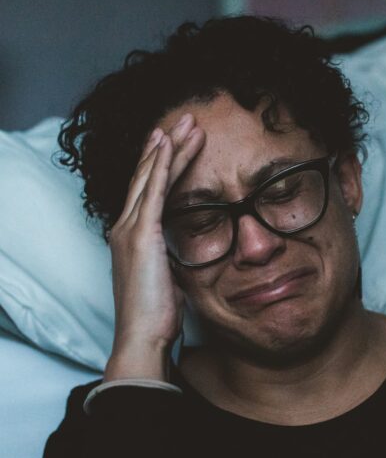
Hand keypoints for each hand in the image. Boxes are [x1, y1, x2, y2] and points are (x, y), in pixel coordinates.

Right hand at [104, 114, 204, 381]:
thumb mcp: (168, 277)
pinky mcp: (141, 234)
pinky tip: (171, 144)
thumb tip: (186, 248)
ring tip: (188, 123)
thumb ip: (172, 256)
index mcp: (133, 237)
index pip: (148, 190)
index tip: (177, 142)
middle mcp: (125, 227)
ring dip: (170, 147)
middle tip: (185, 120)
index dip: (162, 163)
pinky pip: (153, 191)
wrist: (144, 337)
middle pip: (147, 176)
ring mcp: (130, 229)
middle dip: (167, 146)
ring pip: (152, 176)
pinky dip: (162, 165)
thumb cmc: (157, 315)